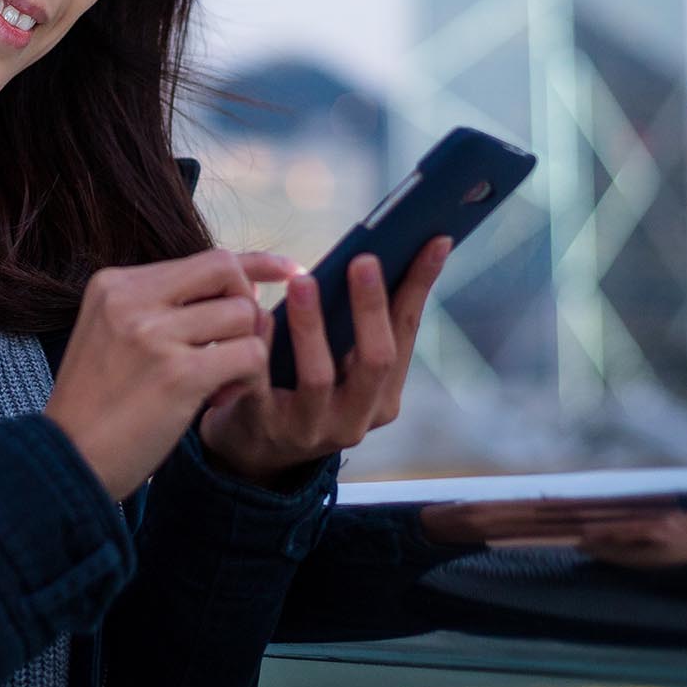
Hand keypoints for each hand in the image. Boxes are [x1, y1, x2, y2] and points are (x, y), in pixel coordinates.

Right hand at [44, 248, 302, 500]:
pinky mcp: (178, 374)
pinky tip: (221, 398)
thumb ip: (161, 305)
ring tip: (220, 381)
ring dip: (246, 349)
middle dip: (248, 302)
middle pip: (226, 271)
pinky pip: (249, 354)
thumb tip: (239, 281)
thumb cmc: (97, 404)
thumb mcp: (112, 334)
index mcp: (115, 284)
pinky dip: (248, 377)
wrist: (66, 462)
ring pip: (243, 314)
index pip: (203, 257)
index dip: (252, 264)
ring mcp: (154, 335)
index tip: (288, 269)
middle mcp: (132, 299)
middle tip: (241, 339)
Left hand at [196, 237, 450, 488]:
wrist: (254, 447)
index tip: (432, 239)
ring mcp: (310, 427)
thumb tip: (384, 249)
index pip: (406, 332)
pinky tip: (259, 314)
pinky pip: (261, 386)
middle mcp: (356, 418)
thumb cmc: (303, 385)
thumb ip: (360, 321)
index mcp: (384, 397)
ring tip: (303, 281)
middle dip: (371, 307)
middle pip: (376, 360)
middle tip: (364, 259)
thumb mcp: (342, 363)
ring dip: (312, 325)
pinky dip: (262, 345)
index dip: (420, 284)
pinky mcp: (263, 426)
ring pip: (319, 377)